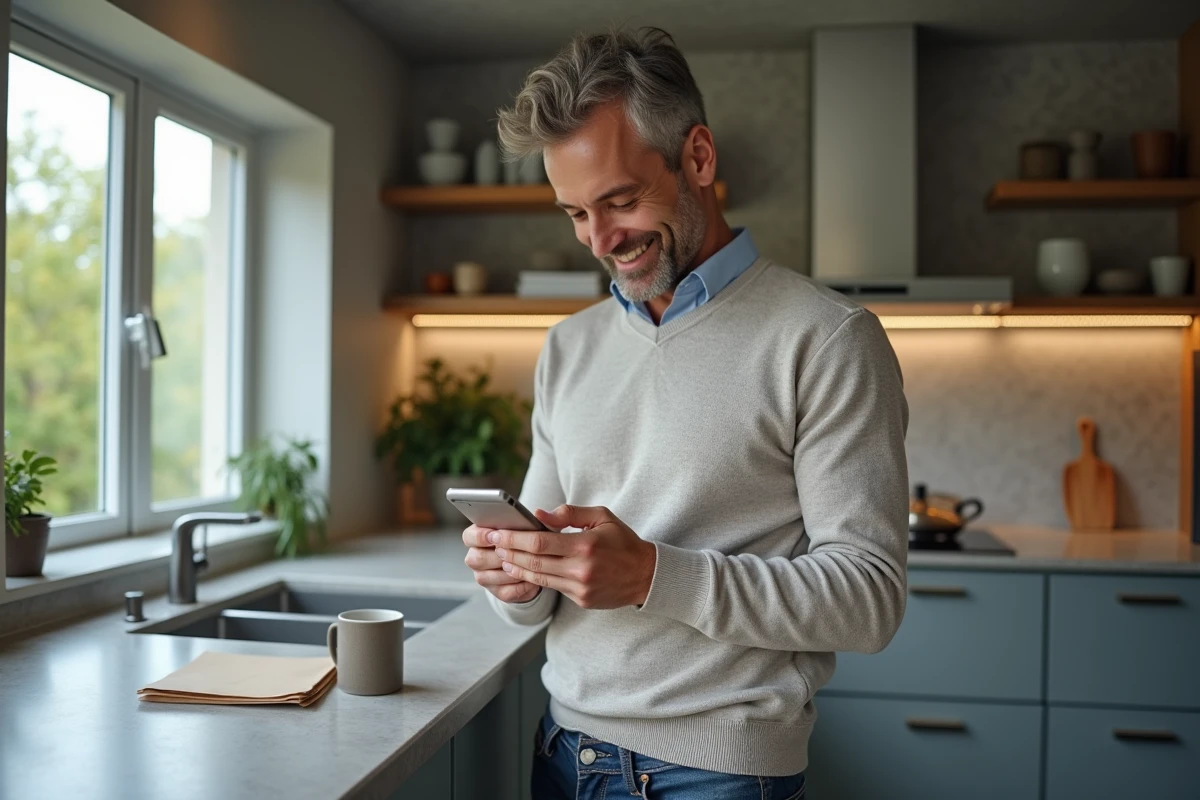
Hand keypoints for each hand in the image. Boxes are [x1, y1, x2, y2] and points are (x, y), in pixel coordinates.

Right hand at [462, 524, 540, 603]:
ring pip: (487, 578)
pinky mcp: (497, 591)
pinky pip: (504, 592)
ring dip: (508, 572)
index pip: (469, 536)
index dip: (480, 536)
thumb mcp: (526, 526)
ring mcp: (484, 576)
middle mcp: (476, 557)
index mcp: (478, 538)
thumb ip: (525, 521)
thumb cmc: (526, 538)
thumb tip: (537, 515)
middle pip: (475, 559)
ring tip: (527, 566)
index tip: (495, 535)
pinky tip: (531, 580)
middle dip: (495, 556)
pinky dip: (520, 587)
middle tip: (512, 553)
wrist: (534, 562)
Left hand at [490, 505, 656, 609]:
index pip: (540, 543)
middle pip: (533, 562)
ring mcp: (580, 588)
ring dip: (516, 567)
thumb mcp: (601, 517)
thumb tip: (538, 514)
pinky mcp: (581, 600)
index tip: (498, 532)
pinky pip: (552, 587)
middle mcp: (581, 569)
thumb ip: (569, 514)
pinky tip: (522, 570)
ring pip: (538, 577)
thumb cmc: (622, 542)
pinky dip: (534, 578)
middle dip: (508, 552)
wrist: (646, 575)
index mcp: (586, 545)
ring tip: (501, 557)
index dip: (515, 538)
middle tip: (492, 543)